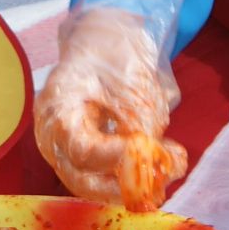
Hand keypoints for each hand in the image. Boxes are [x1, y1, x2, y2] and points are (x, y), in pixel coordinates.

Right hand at [33, 0, 186, 210]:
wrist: (106, 43)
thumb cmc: (114, 56)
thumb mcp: (132, 83)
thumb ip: (141, 124)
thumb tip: (156, 162)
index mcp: (57, 107)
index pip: (81, 150)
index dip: (115, 159)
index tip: (149, 151)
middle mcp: (53, 136)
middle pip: (81, 179)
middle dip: (126, 186)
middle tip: (163, 179)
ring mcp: (66, 150)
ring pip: (95, 184)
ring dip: (136, 182)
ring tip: (174, 160)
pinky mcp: (84, 158)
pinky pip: (105, 177)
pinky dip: (135, 174)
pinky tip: (165, 156)